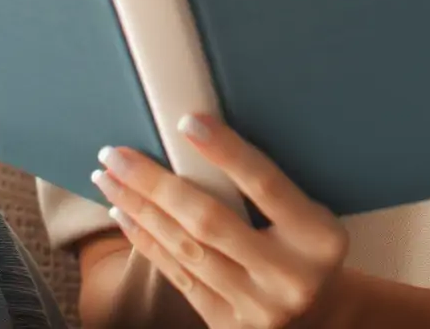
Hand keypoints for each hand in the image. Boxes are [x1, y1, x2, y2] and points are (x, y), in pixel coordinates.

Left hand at [91, 114, 349, 328]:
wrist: (321, 315)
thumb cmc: (306, 245)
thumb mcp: (307, 213)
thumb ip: (266, 188)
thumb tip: (198, 132)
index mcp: (319, 237)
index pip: (266, 185)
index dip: (226, 152)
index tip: (188, 121)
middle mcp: (291, 277)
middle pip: (210, 220)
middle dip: (155, 184)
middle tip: (117, 153)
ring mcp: (257, 309)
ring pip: (186, 250)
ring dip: (139, 210)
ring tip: (108, 177)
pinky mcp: (229, 327)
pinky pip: (178, 277)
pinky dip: (147, 242)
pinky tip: (123, 215)